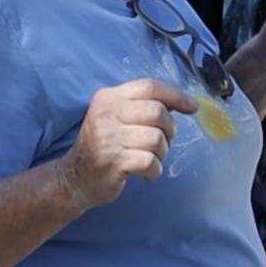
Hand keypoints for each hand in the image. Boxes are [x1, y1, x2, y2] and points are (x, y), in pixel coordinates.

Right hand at [57, 79, 197, 211]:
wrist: (73, 180)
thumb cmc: (104, 147)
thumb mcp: (117, 118)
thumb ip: (143, 107)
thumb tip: (185, 103)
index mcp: (108, 98)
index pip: (150, 87)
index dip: (176, 95)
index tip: (193, 108)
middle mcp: (106, 113)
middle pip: (158, 112)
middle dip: (169, 130)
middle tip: (162, 143)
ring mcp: (107, 138)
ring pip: (157, 139)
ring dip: (162, 153)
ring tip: (150, 159)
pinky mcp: (112, 161)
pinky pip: (151, 162)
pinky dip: (155, 170)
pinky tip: (146, 174)